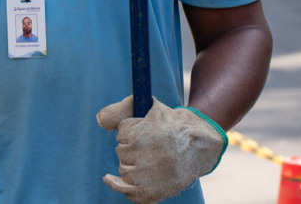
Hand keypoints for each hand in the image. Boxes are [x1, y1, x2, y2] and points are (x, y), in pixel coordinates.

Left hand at [96, 97, 226, 203]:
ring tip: (147, 159)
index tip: (144, 129)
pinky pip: (131, 194)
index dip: (131, 130)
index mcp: (144, 136)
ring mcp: (150, 178)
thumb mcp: (149, 106)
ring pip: (124, 172)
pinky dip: (124, 187)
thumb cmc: (171, 124)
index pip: (122, 134)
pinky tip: (115, 180)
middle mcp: (147, 158)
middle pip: (122, 153)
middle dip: (131, 148)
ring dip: (130, 165)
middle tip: (149, 145)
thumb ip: (120, 110)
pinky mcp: (155, 192)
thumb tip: (100, 121)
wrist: (200, 145)